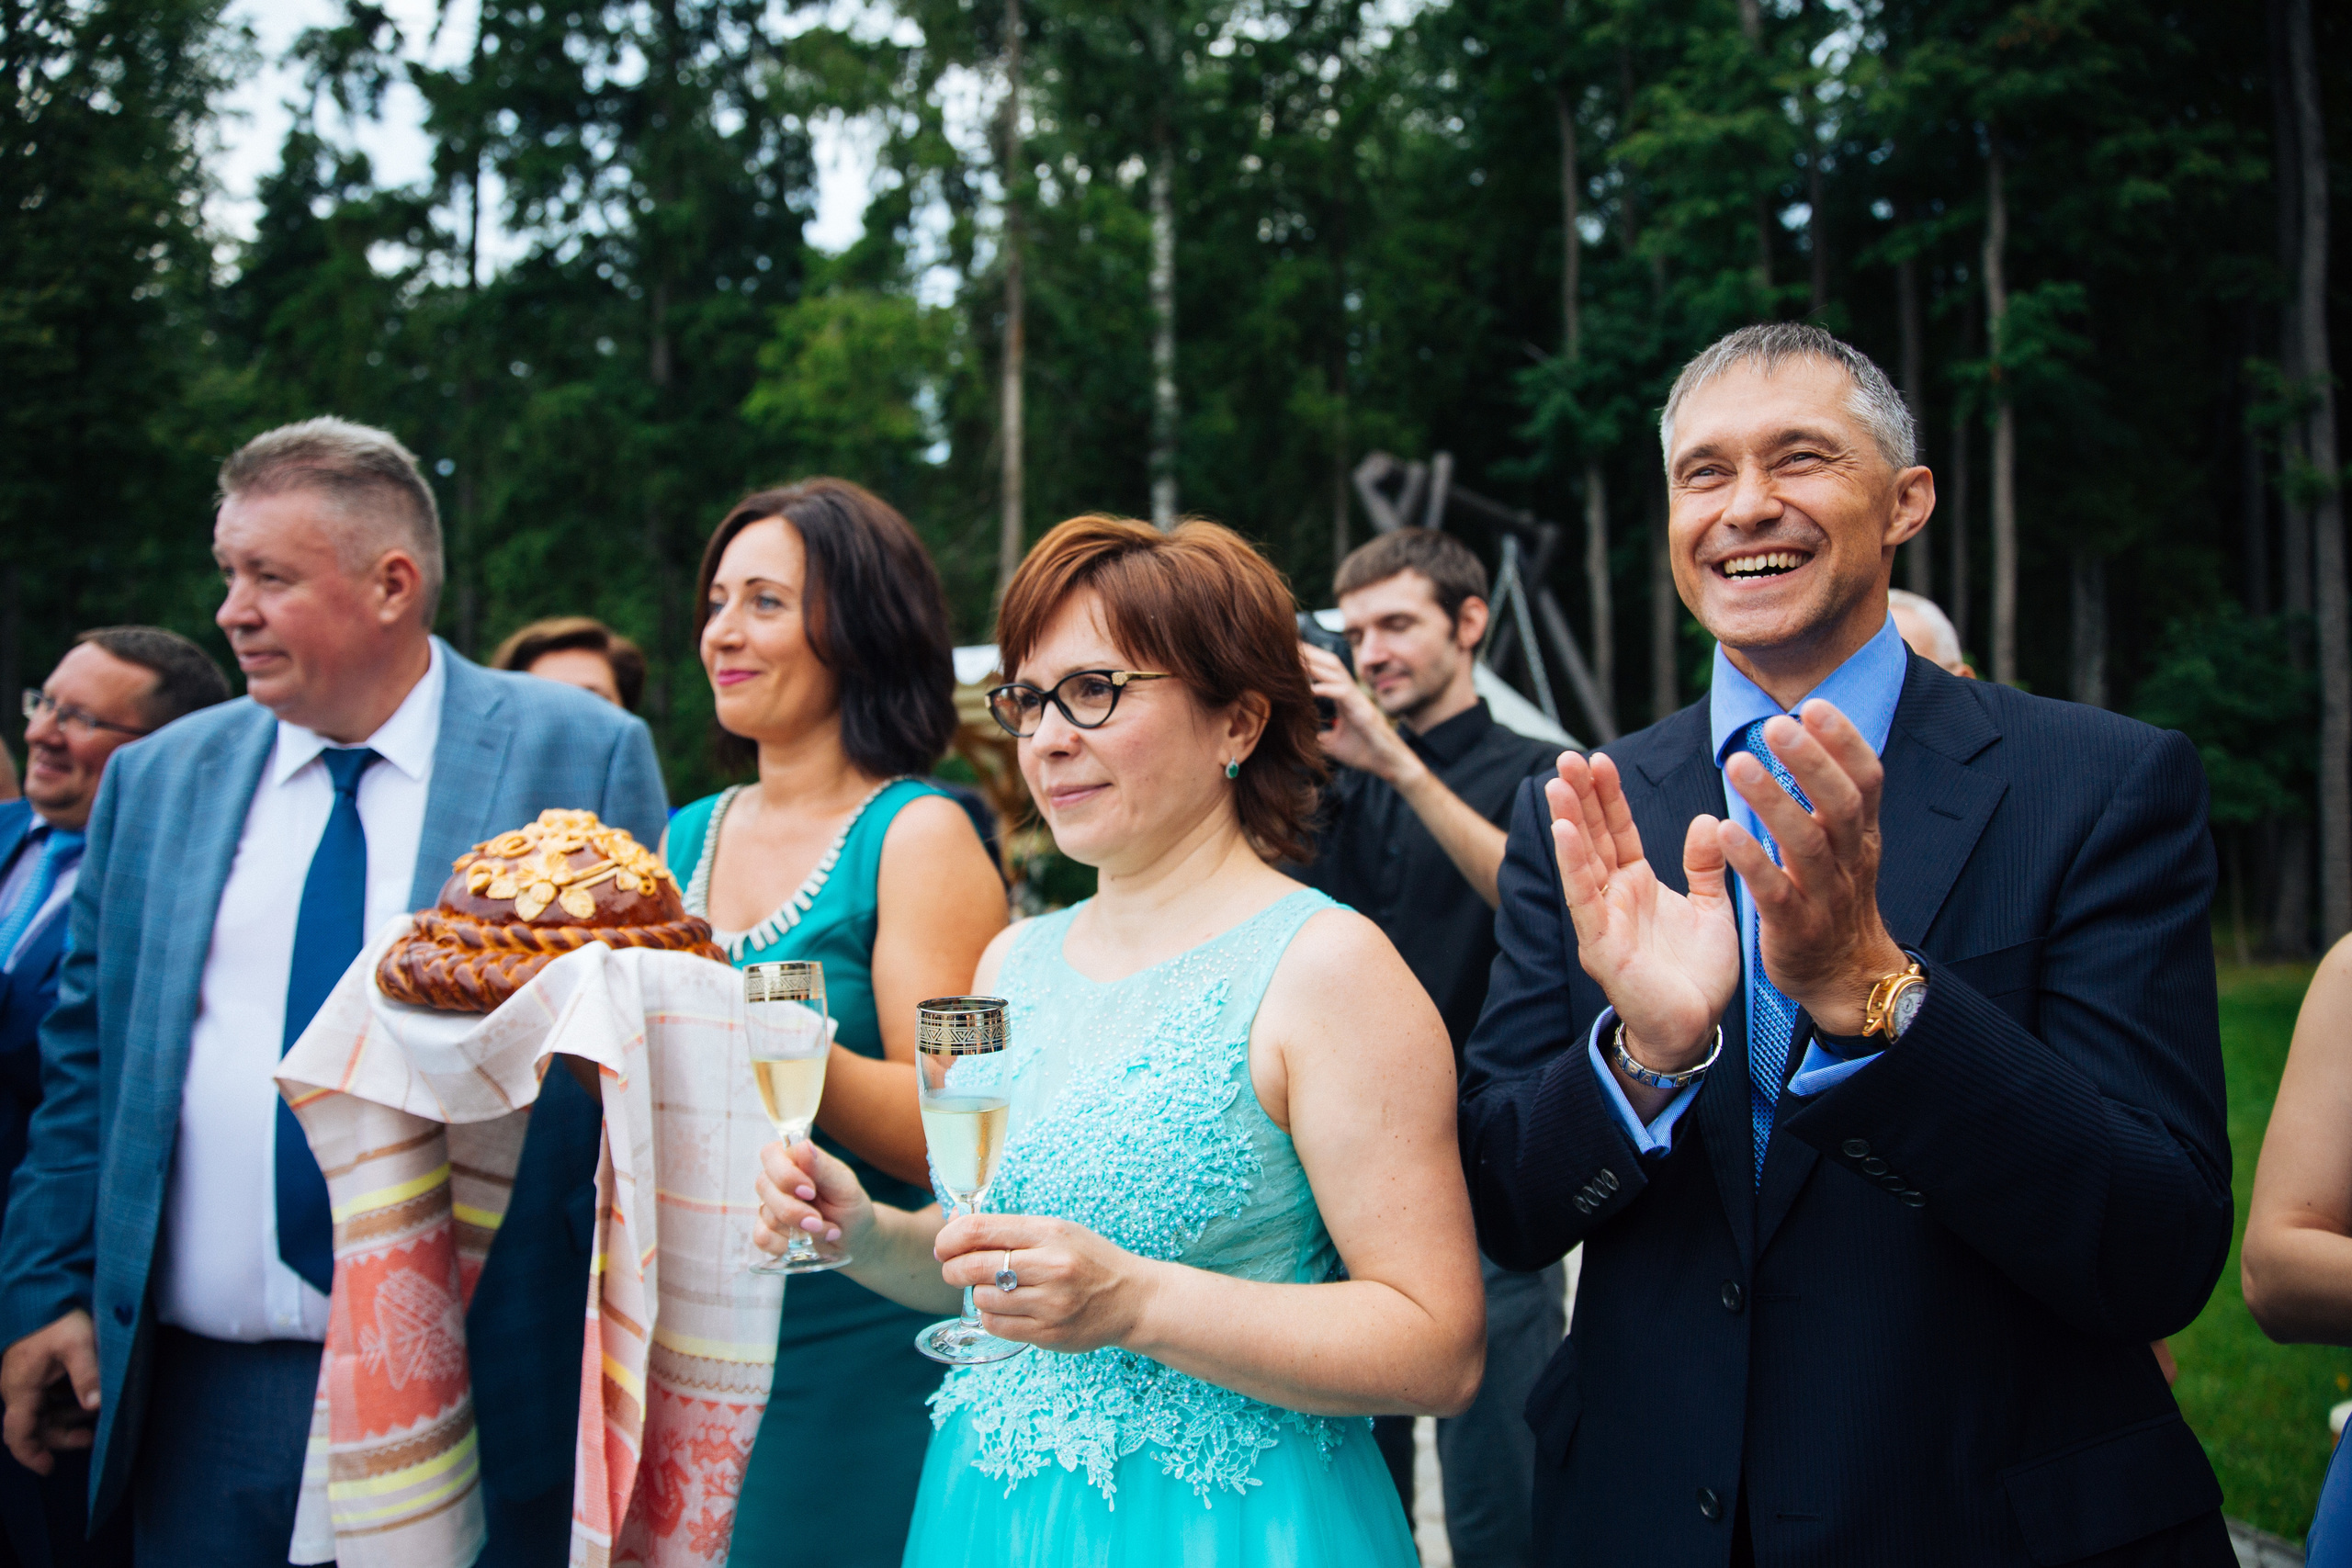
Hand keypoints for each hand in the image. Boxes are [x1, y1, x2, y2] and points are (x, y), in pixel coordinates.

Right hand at [1, 1310, 99, 1474]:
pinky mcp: (36, 1369)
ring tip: (94, 1418)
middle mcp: (17, 1387)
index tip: (48, 1469)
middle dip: (60, 1437)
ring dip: (65, 1419)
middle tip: (91, 1438)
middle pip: (33, 1426)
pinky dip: (65, 1402)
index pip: (18, 1434)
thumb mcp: (78, 1344)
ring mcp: (26, 1378)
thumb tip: (96, 1407)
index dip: (31, 1455)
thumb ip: (87, 1376)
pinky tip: (86, 1398)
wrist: (45, 1289)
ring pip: (42, 1411)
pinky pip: (46, 1396)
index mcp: (21, 1388)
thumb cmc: (59, 1316)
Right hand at [753, 1137, 872, 1261]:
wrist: (854, 1239)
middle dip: (794, 1209)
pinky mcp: (766, 1232)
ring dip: (800, 1229)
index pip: (771, 1154)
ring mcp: (768, 1206)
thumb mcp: (844, 1185)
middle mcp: (776, 1181)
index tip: (810, 1190)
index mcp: (794, 1160)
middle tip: (819, 1220)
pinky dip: (787, 1244)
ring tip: (827, 1230)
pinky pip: (763, 1238)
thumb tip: (804, 1146)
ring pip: (767, 1215)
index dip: (786, 1174)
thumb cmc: (850, 1205)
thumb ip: (823, 1167)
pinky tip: (807, 1243)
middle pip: (764, 1186)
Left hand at [935, 1212, 1154, 1353]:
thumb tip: (955, 1224)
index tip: (943, 1246)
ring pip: (983, 1298)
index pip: (981, 1229)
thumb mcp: (1056, 1232)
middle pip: (975, 1266)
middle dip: (953, 1269)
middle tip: (953, 1271)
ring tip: (993, 1289)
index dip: (951, 1238)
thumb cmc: (1089, 1260)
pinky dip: (991, 1316)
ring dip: (977, 1294)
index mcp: (1050, 1233)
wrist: (1133, 1299)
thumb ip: (1009, 1229)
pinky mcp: (1049, 1334)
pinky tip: (1004, 1308)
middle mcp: (1051, 1267)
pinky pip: (996, 1325)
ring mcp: (1051, 1303)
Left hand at [1301, 643, 1417, 784]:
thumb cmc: (1363, 752)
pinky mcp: (1363, 711)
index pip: (1326, 671)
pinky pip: (1344, 693)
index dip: (1310, 660)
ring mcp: (1358, 700)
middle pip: (1330, 663)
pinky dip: (1327, 688)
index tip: (1289, 652)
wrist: (1388, 764)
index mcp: (1345, 697)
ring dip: (1316, 664)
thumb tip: (1296, 735)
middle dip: (1310, 653)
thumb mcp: (1332, 743)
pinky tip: (1311, 688)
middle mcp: (1351, 693)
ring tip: (1295, 658)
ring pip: (1337, 672)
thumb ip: (1316, 734)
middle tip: (1287, 644)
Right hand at [1548, 751, 1739, 1070]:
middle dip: (1580, 797)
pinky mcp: (1601, 946)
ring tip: (1558, 782)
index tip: (1599, 759)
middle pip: (1592, 837)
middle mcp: (1612, 898)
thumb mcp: (1711, 909)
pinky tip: (1564, 830)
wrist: (1695, 1028)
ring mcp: (1602, 921)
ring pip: (1581, 861)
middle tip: (1567, 756)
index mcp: (1636, 886)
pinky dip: (1573, 863)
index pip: (1616, 831)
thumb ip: (1705, 867)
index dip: (1608, 796)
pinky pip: (1584, 898)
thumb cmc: (1698, 975)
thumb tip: (1707, 820)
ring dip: (1568, 820)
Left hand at [1718, 703, 1907, 1034]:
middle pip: (1841, 804)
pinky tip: (1725, 831)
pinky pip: (1776, 891)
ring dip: (1774, 802)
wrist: (1846, 976)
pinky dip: (1753, 861)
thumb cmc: (1835, 897)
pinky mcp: (1796, 928)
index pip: (1865, 780)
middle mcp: (1850, 859)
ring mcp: (1826, 895)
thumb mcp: (1844, 843)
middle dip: (1811, 762)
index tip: (1814, 706)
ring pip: (1807, 843)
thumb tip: (1808, 728)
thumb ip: (1829, 794)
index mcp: (1861, 835)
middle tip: (1776, 725)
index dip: (1844, 742)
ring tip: (1738, 764)